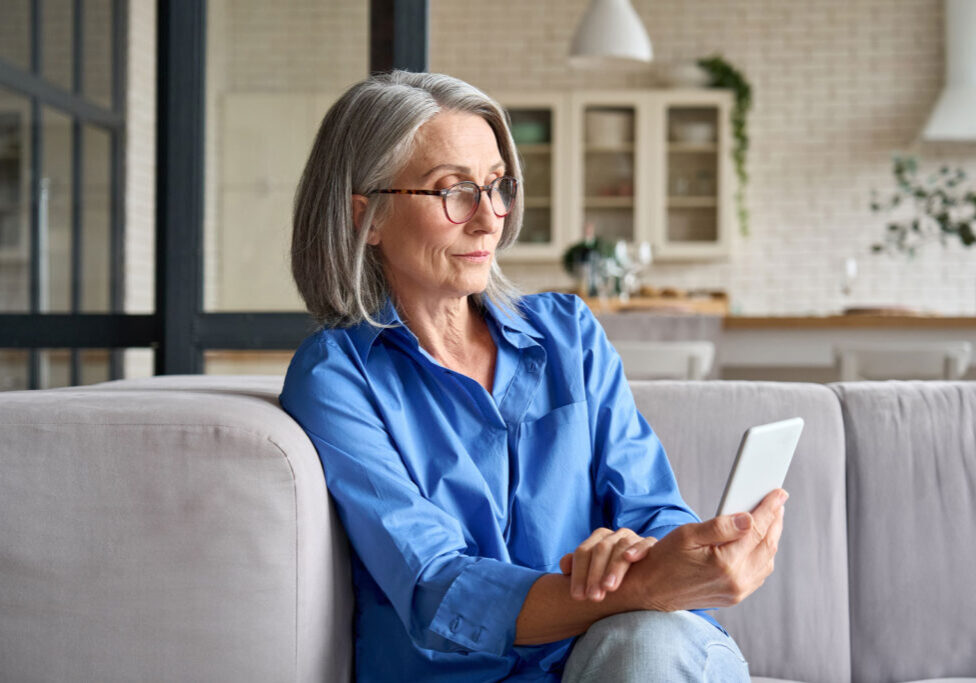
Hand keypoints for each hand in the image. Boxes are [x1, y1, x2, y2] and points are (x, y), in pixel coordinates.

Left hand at [559, 528, 657, 601]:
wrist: (645, 574)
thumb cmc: (612, 576)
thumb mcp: (594, 573)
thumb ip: (578, 569)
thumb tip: (564, 567)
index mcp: (598, 539)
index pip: (583, 552)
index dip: (578, 574)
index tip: (577, 597)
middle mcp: (614, 536)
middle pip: (600, 549)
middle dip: (595, 574)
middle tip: (593, 598)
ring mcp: (633, 538)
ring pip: (621, 547)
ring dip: (614, 567)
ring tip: (609, 587)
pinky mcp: (651, 544)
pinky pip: (646, 543)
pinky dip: (637, 549)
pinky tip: (630, 558)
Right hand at [625, 488, 787, 611]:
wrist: (650, 591)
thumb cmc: (664, 560)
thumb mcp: (687, 535)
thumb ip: (720, 526)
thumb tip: (748, 518)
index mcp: (725, 563)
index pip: (756, 530)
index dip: (770, 509)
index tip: (779, 494)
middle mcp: (735, 581)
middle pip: (767, 546)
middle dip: (775, 521)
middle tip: (777, 503)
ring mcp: (737, 592)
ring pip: (767, 561)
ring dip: (770, 539)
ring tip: (768, 520)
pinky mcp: (734, 597)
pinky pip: (758, 574)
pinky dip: (763, 556)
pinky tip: (757, 543)